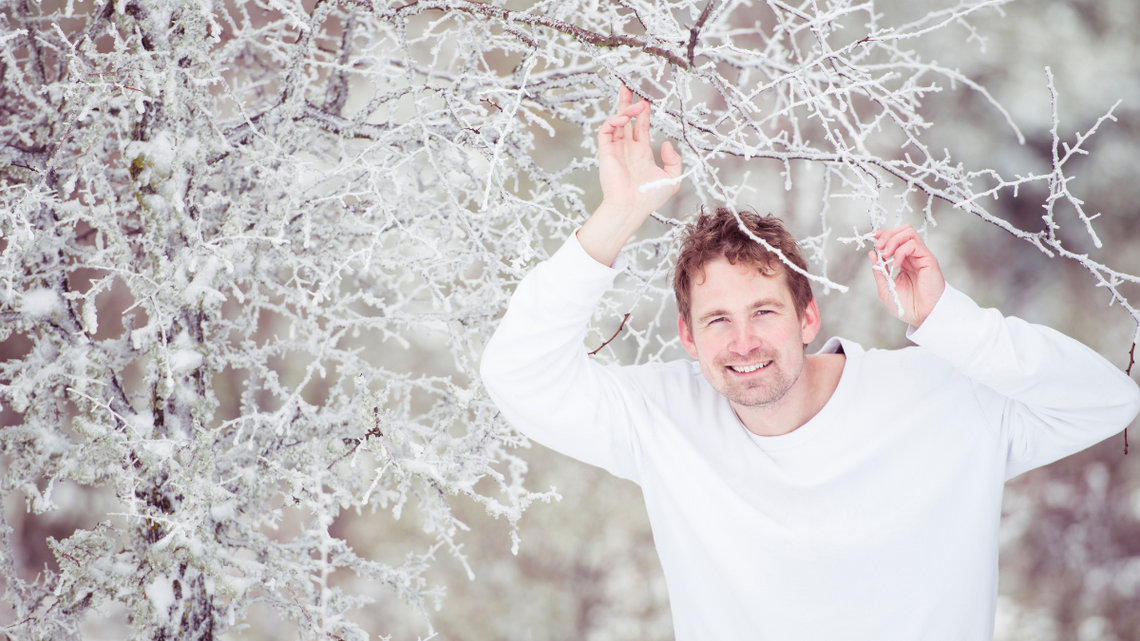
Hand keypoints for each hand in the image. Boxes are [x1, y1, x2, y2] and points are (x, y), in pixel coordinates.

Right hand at [579, 85, 681, 265]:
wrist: (632, 207)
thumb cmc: (650, 198)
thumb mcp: (672, 178)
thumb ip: (673, 160)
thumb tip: (666, 143)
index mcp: (641, 153)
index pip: (640, 127)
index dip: (643, 113)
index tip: (646, 100)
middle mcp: (627, 149)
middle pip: (626, 119)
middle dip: (627, 102)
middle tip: (629, 85)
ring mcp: (616, 149)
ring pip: (617, 121)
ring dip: (625, 108)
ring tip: (636, 102)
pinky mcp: (606, 151)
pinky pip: (607, 130)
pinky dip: (614, 120)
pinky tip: (624, 117)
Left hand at [868, 225, 945, 327]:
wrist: (921, 316)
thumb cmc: (906, 305)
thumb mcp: (885, 287)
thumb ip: (879, 270)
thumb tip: (872, 253)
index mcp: (904, 260)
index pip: (896, 237)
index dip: (884, 234)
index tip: (872, 237)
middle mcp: (913, 256)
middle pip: (903, 230)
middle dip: (887, 234)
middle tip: (879, 246)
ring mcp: (921, 257)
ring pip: (909, 233)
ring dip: (893, 240)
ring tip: (886, 255)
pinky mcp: (928, 260)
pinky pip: (914, 245)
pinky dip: (901, 251)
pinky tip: (896, 264)